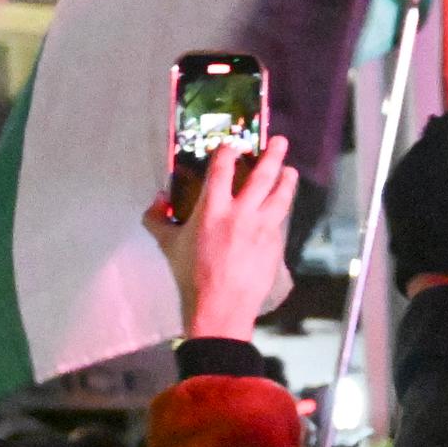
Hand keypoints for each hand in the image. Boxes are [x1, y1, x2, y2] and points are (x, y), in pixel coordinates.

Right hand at [147, 136, 297, 340]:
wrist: (222, 305)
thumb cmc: (191, 274)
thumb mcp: (168, 245)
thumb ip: (158, 219)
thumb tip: (156, 201)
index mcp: (213, 209)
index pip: (222, 170)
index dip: (228, 152)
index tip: (233, 144)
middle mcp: (241, 213)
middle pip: (262, 176)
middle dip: (273, 156)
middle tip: (280, 141)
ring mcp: (263, 228)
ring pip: (280, 196)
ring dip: (287, 180)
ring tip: (290, 170)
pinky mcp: (275, 243)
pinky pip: (281, 219)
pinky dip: (282, 208)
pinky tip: (283, 205)